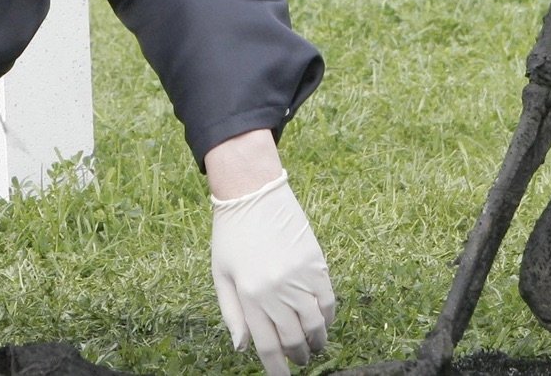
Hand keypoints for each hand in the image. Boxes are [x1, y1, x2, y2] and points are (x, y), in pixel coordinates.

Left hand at [210, 171, 335, 374]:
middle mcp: (275, 290)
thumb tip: (242, 347)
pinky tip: (323, 322)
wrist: (252, 192)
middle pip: (293, 339)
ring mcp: (298, 277)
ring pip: (315, 325)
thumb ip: (231, 314)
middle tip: (299, 361)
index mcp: (250, 294)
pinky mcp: (316, 264)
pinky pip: (328, 301)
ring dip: (316, 341)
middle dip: (297, 357)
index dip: (276, 368)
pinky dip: (328, 317)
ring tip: (313, 347)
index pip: (267, 345)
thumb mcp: (221, 274)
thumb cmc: (232, 234)